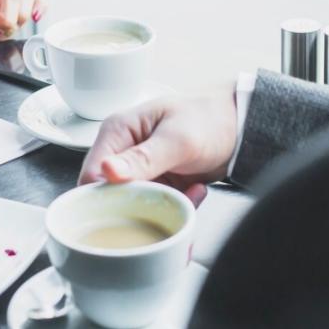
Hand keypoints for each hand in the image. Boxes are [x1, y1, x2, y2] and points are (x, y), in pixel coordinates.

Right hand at [78, 87, 238, 206]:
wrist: (238, 126)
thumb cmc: (208, 118)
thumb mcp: (178, 139)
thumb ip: (144, 158)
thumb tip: (108, 171)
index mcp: (117, 132)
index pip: (91, 176)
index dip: (104, 200)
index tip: (133, 209)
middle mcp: (121, 152)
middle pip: (108, 198)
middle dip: (138, 209)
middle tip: (170, 204)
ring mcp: (137, 171)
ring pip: (132, 208)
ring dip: (162, 209)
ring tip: (190, 194)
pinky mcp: (154, 185)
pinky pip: (154, 209)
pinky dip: (175, 208)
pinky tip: (194, 193)